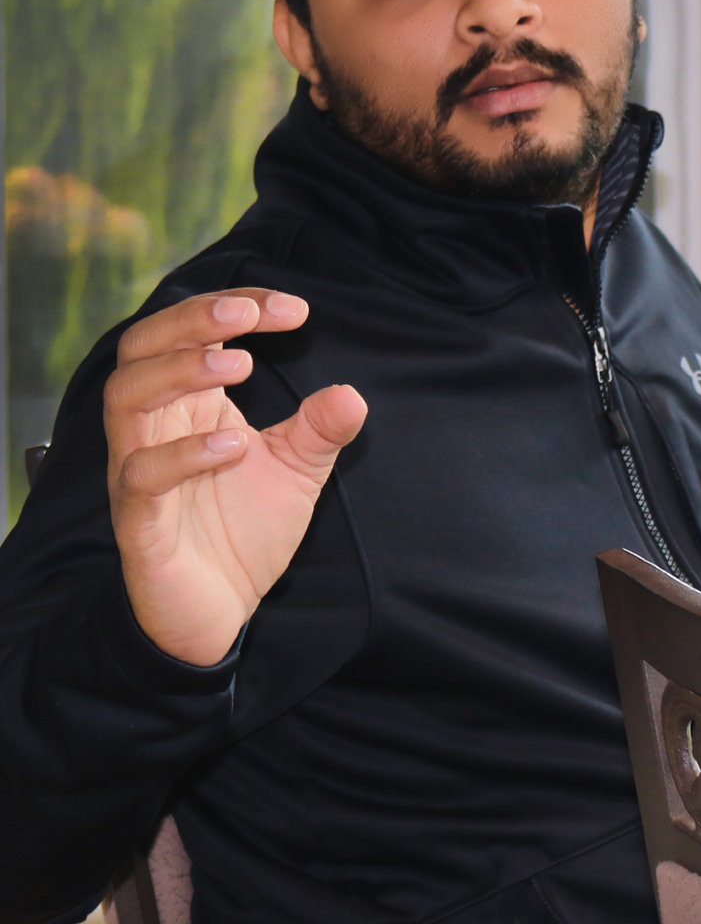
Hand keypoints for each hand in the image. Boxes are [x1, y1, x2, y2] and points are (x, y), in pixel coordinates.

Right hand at [104, 290, 366, 664]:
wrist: (218, 615)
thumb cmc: (243, 533)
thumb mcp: (296, 473)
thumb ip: (319, 431)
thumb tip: (351, 393)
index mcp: (188, 405)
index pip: (191, 332)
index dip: (237, 308)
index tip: (295, 311)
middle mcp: (154, 428)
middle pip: (141, 348)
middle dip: (190, 321)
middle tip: (244, 316)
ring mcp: (138, 472)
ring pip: (126, 398)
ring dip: (179, 371)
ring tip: (237, 364)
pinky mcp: (140, 523)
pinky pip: (142, 476)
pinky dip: (184, 454)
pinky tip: (234, 445)